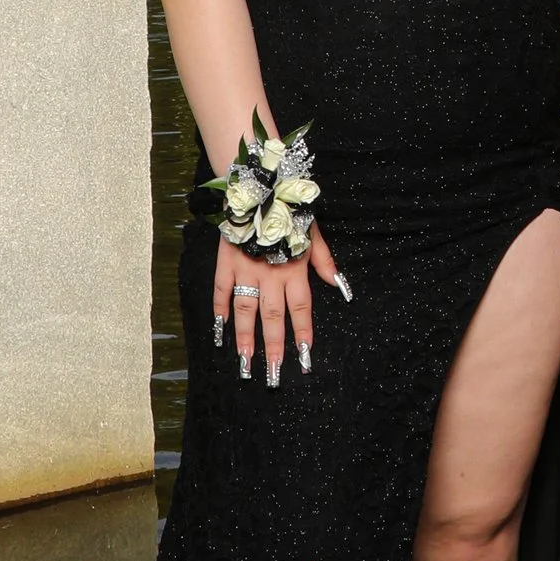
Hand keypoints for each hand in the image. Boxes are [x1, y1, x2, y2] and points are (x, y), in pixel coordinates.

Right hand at [214, 222, 346, 383]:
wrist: (258, 188)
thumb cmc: (289, 211)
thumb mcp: (313, 233)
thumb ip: (324, 261)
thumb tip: (340, 286)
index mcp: (294, 269)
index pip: (301, 308)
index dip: (303, 332)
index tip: (305, 356)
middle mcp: (270, 274)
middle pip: (273, 316)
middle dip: (274, 346)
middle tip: (273, 373)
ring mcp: (246, 270)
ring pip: (245, 309)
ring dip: (245, 336)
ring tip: (245, 361)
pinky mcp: (226, 262)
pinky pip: (222, 290)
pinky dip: (220, 310)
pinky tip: (219, 331)